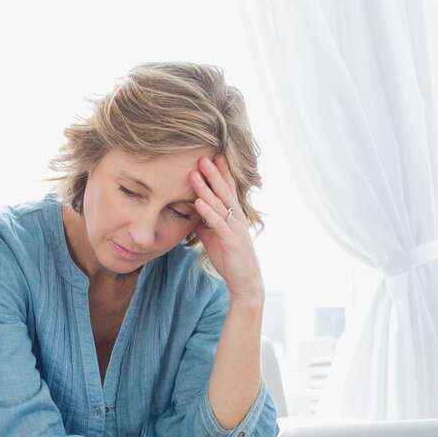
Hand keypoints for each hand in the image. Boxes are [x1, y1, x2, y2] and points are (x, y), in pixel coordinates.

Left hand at [189, 155, 263, 303]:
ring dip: (205, 188)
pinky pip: (217, 223)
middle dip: (213, 173)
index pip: (227, 189)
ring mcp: (234, 228)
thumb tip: (193, 212)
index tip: (212, 156)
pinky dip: (207, 212)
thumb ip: (205, 223)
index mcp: (233, 215)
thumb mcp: (213, 237)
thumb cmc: (229, 258)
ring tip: (194, 174)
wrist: (244, 280)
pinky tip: (198, 202)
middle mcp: (236, 217)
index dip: (220, 173)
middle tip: (202, 156)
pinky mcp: (230, 240)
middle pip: (224, 191)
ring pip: (218, 204)